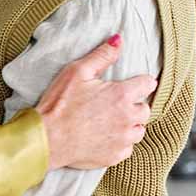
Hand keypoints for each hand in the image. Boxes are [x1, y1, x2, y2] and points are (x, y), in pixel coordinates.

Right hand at [36, 34, 156, 169]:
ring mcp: (123, 139)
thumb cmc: (59, 103)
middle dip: (133, 104)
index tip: (130, 84)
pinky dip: (119, 142)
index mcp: (122, 95)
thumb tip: (119, 39)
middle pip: (144, 109)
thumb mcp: (77, 71)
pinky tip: (102, 136)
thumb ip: (102, 55)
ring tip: (108, 120)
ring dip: (129, 124)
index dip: (139, 82)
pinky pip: (127, 148)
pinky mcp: (115, 156)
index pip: (147, 84)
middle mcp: (128, 118)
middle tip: (112, 103)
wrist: (47, 138)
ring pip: (138, 130)